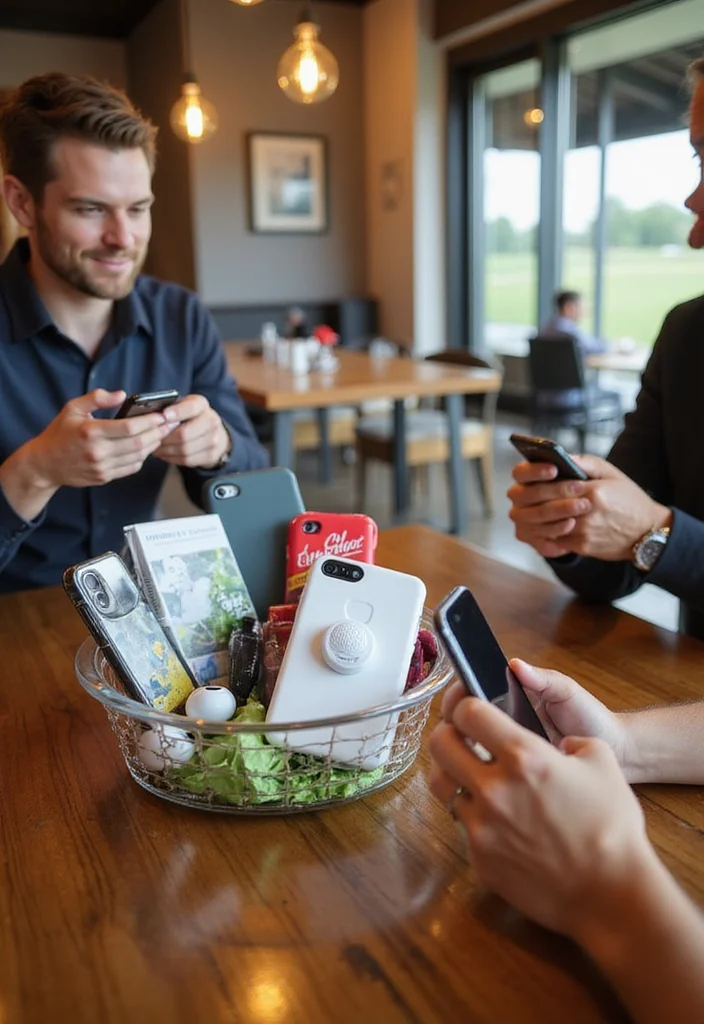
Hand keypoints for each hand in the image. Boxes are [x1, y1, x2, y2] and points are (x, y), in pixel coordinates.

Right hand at [0, 389, 172, 521]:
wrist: (45, 464)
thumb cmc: (60, 433)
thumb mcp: (72, 408)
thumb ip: (97, 398)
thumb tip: (122, 394)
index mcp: (90, 431)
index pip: (128, 427)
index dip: (149, 422)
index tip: (162, 415)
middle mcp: (97, 451)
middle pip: (138, 443)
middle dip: (158, 433)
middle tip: (170, 424)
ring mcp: (102, 467)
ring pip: (138, 457)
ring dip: (153, 445)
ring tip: (162, 434)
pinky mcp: (104, 477)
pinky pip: (131, 468)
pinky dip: (142, 457)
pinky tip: (147, 447)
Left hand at [154, 395, 230, 468]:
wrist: (211, 432)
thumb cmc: (188, 416)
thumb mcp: (182, 405)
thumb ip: (169, 407)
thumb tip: (150, 416)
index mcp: (202, 404)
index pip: (191, 408)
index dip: (176, 413)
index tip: (163, 416)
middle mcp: (212, 421)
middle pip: (184, 434)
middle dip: (165, 438)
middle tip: (151, 439)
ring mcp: (214, 440)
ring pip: (184, 449)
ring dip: (166, 450)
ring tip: (155, 447)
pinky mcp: (211, 455)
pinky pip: (186, 460)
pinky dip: (172, 458)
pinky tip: (164, 454)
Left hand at [429, 697, 654, 939]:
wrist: (611, 894)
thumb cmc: (612, 827)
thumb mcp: (603, 762)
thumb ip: (574, 743)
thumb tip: (560, 746)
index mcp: (524, 756)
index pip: (468, 713)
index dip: (466, 706)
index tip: (472, 711)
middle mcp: (494, 788)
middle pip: (440, 744)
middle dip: (447, 734)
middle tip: (459, 738)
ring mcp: (482, 826)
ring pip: (440, 785)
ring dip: (450, 774)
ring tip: (467, 776)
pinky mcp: (479, 859)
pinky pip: (462, 826)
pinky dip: (473, 817)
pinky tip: (495, 820)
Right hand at [442, 659, 627, 761]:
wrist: (616, 753)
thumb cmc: (592, 718)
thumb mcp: (567, 692)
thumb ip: (543, 678)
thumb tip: (515, 664)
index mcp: (514, 696)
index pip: (476, 691)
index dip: (461, 694)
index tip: (456, 699)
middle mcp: (506, 721)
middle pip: (468, 718)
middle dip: (458, 718)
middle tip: (458, 724)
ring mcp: (509, 746)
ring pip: (474, 743)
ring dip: (468, 743)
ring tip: (469, 745)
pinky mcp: (516, 769)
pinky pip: (492, 766)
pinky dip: (484, 765)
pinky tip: (484, 767)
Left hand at [508, 455, 669, 559]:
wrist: (647, 532)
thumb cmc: (629, 499)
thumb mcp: (612, 474)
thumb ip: (586, 463)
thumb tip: (563, 457)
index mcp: (594, 492)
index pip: (557, 486)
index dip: (541, 482)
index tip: (534, 477)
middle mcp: (587, 513)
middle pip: (547, 506)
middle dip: (532, 499)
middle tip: (523, 494)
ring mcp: (584, 532)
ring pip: (547, 525)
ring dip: (534, 517)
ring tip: (528, 508)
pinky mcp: (582, 547)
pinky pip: (554, 540)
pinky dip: (545, 532)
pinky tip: (540, 524)